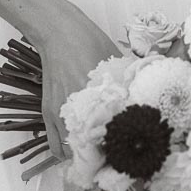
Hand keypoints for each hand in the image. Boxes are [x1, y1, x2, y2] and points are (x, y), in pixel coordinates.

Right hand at [34, 10, 120, 160]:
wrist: (60, 33)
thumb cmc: (90, 42)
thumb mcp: (116, 63)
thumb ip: (126, 84)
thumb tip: (143, 98)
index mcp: (98, 99)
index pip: (112, 137)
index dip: (121, 148)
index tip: (130, 151)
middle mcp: (77, 112)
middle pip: (91, 150)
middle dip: (104, 155)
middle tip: (115, 154)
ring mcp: (59, 115)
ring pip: (71, 152)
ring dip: (84, 156)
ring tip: (97, 153)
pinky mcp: (48, 114)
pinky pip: (55, 146)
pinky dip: (66, 151)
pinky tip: (79, 147)